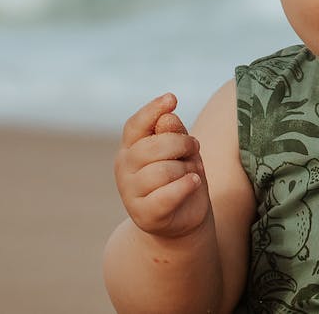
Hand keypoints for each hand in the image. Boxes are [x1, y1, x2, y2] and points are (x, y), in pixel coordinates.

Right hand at [114, 93, 209, 238]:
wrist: (183, 218)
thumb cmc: (181, 176)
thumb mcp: (182, 150)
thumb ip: (174, 133)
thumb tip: (167, 118)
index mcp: (130, 147)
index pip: (135, 125)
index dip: (152, 110)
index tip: (172, 99)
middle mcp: (124, 168)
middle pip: (154, 146)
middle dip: (183, 144)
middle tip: (193, 150)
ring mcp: (130, 192)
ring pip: (163, 171)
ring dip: (187, 169)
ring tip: (192, 174)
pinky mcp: (144, 214)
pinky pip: (168, 194)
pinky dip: (186, 186)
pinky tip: (194, 182)